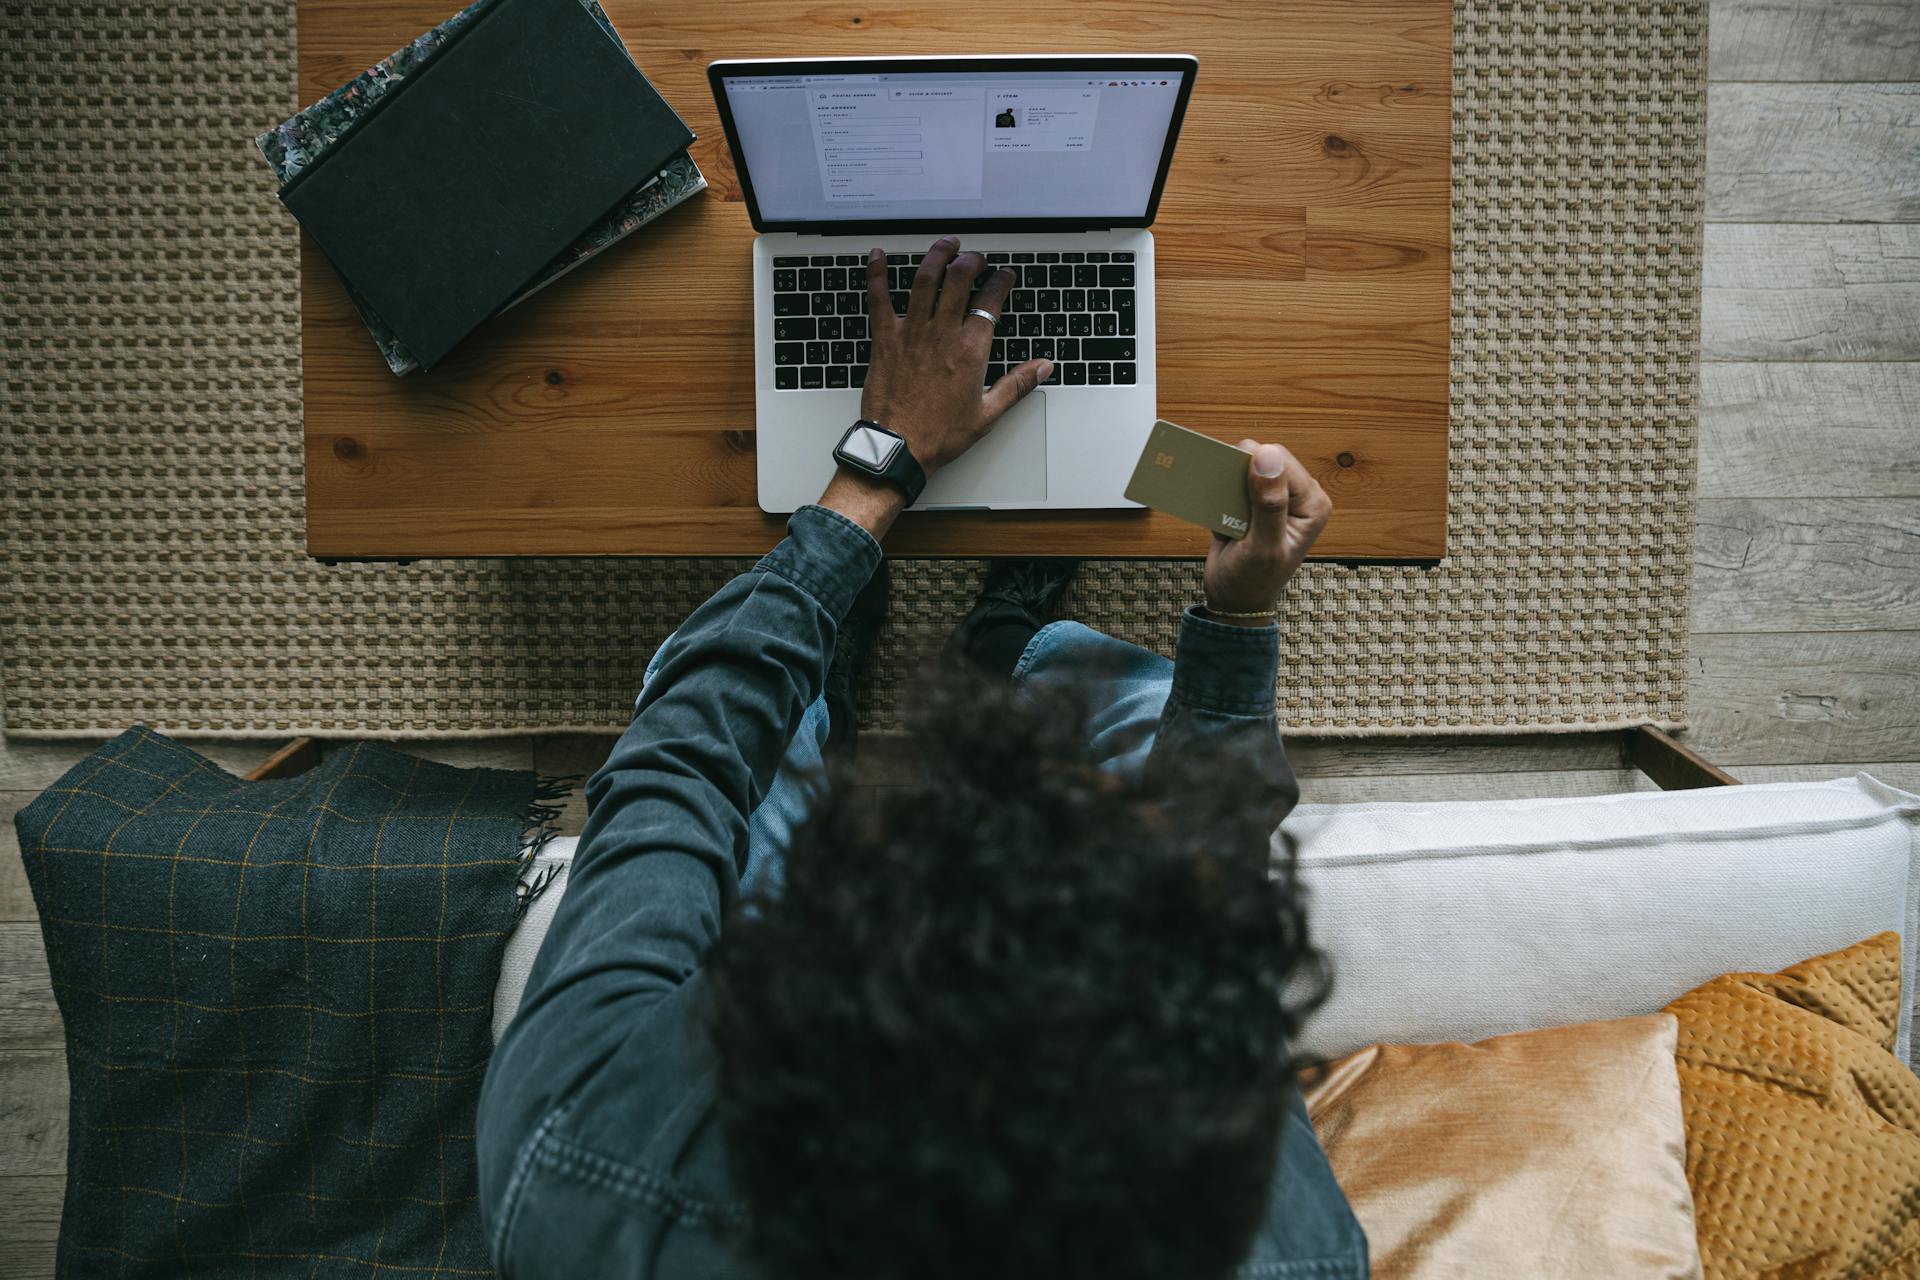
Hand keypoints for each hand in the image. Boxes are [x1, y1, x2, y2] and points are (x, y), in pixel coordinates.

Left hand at [858, 234, 1052, 474]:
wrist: (898, 447)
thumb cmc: (939, 434)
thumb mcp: (988, 413)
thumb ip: (1017, 384)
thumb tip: (1042, 367)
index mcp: (970, 349)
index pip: (991, 301)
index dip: (1001, 281)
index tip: (1004, 275)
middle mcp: (942, 333)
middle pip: (959, 279)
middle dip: (971, 260)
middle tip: (975, 257)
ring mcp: (911, 332)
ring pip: (925, 279)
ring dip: (936, 255)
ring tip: (946, 244)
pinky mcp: (885, 339)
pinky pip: (879, 298)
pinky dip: (877, 274)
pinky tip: (877, 256)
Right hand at [1201, 441, 1332, 621]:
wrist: (1234, 600)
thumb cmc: (1254, 581)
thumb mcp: (1263, 547)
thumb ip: (1269, 504)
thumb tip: (1267, 456)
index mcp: (1312, 503)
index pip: (1280, 461)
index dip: (1252, 468)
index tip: (1232, 491)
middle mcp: (1298, 496)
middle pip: (1263, 458)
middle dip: (1239, 475)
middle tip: (1228, 507)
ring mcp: (1276, 497)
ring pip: (1246, 466)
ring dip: (1227, 482)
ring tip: (1223, 512)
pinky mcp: (1254, 502)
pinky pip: (1234, 481)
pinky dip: (1221, 491)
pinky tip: (1219, 513)